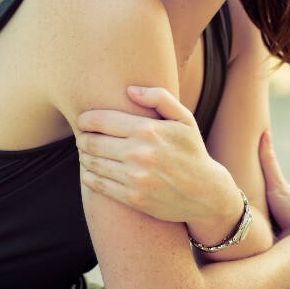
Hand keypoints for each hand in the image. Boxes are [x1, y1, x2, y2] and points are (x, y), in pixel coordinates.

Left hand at [76, 85, 235, 224]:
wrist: (206, 193)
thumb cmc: (191, 151)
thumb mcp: (184, 119)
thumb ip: (159, 98)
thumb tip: (130, 90)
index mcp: (148, 130)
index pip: (100, 121)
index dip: (85, 120)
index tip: (83, 121)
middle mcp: (139, 153)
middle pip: (91, 142)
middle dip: (82, 139)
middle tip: (83, 138)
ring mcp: (135, 178)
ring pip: (92, 164)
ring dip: (84, 157)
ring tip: (87, 153)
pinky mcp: (133, 198)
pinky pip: (98, 185)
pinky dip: (89, 176)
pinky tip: (91, 171)